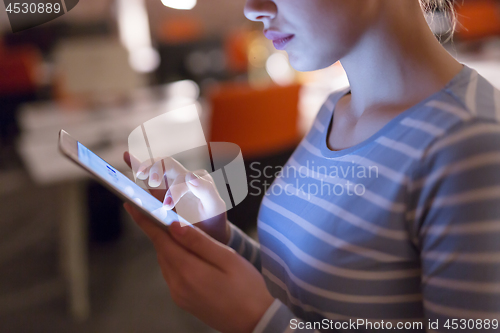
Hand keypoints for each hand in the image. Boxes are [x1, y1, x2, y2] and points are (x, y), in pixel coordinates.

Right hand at [124, 152, 229, 243]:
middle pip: (167, 164)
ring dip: (145, 166)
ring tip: (139, 173)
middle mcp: (183, 177)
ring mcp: (170, 183)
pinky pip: (147, 176)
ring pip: (156, 167)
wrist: (209, 233)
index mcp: (198, 180)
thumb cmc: (213, 220)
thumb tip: (190, 176)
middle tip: (152, 181)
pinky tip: (127, 156)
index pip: (182, 178)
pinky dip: (136, 165)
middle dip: (157, 169)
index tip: (167, 206)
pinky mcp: (159, 191)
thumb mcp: (215, 207)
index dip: (173, 190)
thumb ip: (207, 191)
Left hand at [124, 204, 273, 332]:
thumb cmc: (247, 288)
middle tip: (158, 210)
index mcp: (188, 271)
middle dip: (158, 230)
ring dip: (168, 244)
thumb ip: (199, 242)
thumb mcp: (227, 258)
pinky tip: (187, 252)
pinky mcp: (184, 300)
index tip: (131, 206)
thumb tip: (173, 225)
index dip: (145, 221)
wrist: (256, 322)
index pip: (160, 240)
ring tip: (175, 228)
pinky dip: (175, 258)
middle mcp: (178, 285)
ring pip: (166, 261)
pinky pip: (172, 273)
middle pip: (162, 250)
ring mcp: (179, 295)